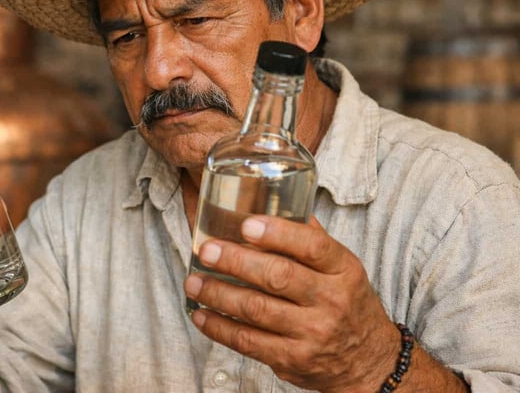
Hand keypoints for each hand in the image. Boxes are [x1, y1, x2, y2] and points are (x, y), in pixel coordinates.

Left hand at [184, 215, 398, 392]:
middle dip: (235, 262)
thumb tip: (271, 201)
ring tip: (193, 282)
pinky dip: (219, 327)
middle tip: (206, 251)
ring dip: (218, 294)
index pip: (313, 246)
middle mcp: (331, 301)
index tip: (246, 225)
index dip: (277, 233)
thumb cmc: (347, 303)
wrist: (369, 361)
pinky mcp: (294, 360)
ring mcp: (313, 334)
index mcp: (343, 270)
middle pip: (278, 276)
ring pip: (256, 310)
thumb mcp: (342, 268)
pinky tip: (201, 315)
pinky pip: (248, 342)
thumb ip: (310, 237)